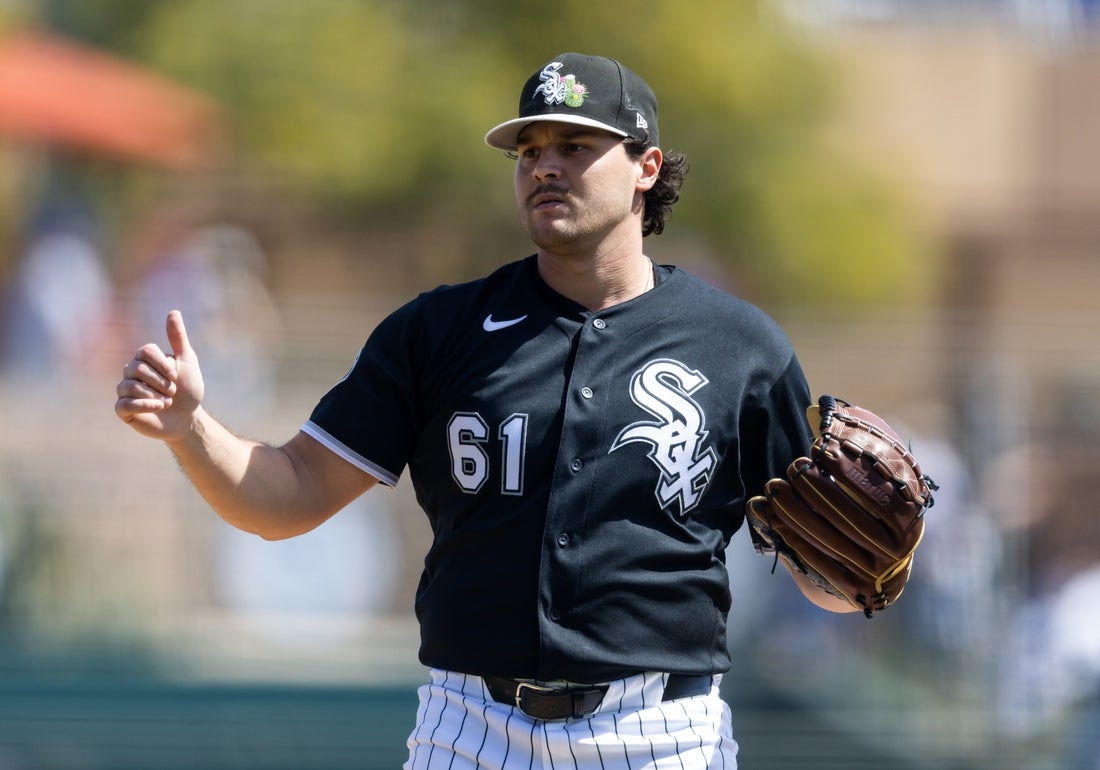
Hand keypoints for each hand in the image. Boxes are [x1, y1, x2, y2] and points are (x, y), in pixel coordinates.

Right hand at [115, 310, 204, 441]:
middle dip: (161, 382)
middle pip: (137, 369)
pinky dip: (145, 405)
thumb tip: (173, 311)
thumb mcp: (187, 361)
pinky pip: (124, 404)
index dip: (163, 365)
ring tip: (168, 401)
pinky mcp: (123, 409)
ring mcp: (125, 390)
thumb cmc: (188, 389)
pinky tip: (159, 407)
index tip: (176, 375)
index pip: (145, 351)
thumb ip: (178, 338)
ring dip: (155, 395)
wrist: (188, 418)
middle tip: (173, 391)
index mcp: (144, 359)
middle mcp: (131, 372)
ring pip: (129, 386)